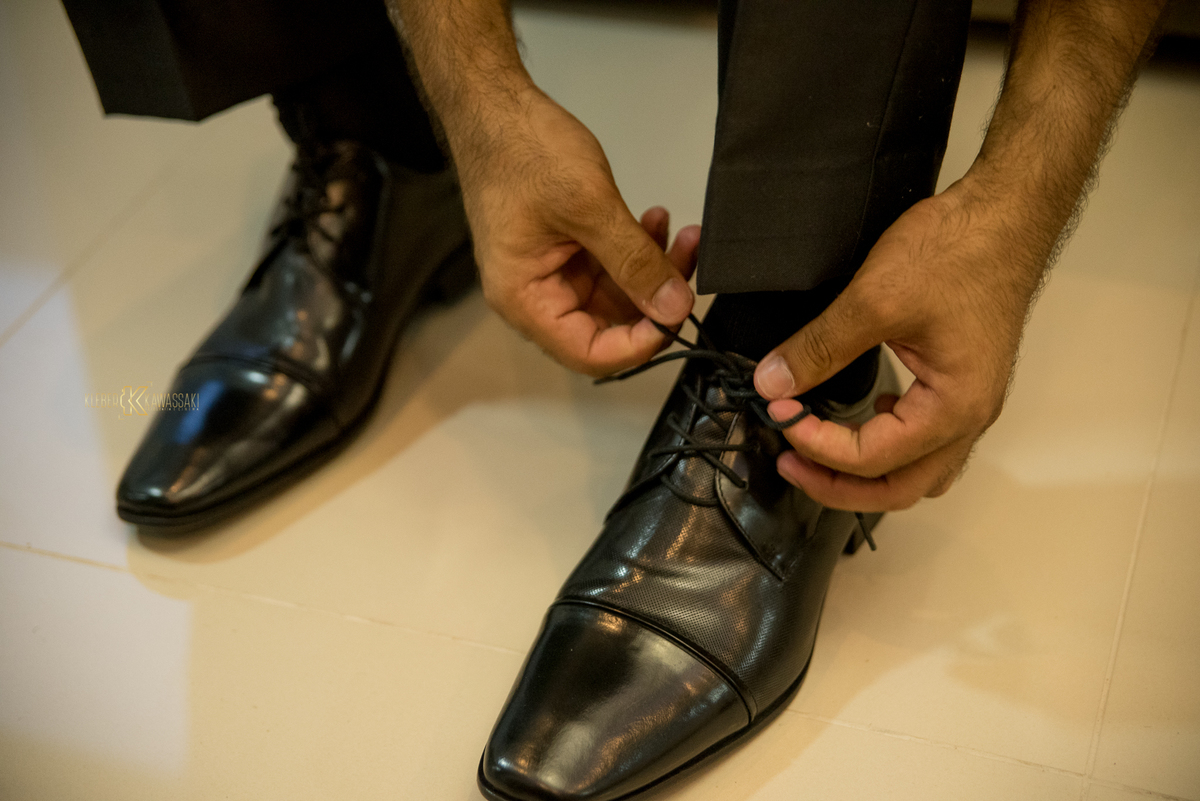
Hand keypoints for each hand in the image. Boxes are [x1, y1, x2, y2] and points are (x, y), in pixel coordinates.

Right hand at [456, 88, 696, 375]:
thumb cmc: (522, 150)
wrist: (494, 107)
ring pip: (615, 297)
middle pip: (607, 327)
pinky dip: (636, 251)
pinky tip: (655, 221)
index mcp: (525, 300)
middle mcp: (534, 297)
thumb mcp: (589, 206)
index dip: (639, 344)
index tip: (677, 312)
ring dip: (651, 270)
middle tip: (689, 260)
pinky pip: (609, 269)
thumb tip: (675, 308)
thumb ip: (635, 262)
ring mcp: (550, 274)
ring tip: (678, 231)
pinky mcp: (563, 251)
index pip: (590, 354)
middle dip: (654, 299)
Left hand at [754, 178, 1045, 510]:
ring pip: (915, 471)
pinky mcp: (962, 383)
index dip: (816, 444)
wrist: (1007, 214)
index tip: (779, 413)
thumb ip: (820, 347)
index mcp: (954, 408)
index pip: (872, 458)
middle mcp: (970, 417)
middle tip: (787, 462)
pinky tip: (865, 416)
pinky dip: (889, 445)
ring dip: (864, 473)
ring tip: (817, 450)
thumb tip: (773, 383)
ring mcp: (971, 402)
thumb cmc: (960, 250)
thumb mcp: (875, 299)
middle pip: (899, 488)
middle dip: (837, 484)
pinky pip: (927, 439)